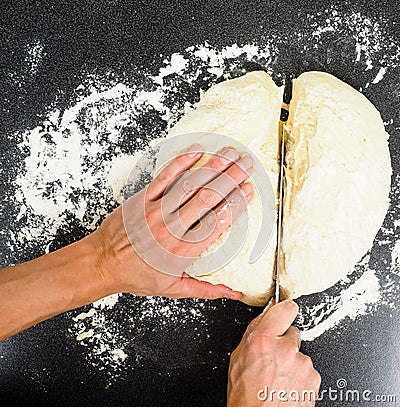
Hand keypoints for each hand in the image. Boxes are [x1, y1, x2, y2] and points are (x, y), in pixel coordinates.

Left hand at [94, 144, 254, 299]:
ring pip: (189, 185)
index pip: (217, 222)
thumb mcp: (173, 289)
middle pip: (208, 198)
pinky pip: (164, 177)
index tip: (249, 190)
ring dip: (212, 167)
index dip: (236, 203)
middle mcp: (172, 228)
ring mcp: (157, 211)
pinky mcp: (142, 199)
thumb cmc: (137, 275)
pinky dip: (180, 163)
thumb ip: (206, 289)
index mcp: (183, 250)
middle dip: (231, 178)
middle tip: (247, 165)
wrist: (103, 263)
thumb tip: (234, 294)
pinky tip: (195, 152)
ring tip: (229, 154)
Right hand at [227, 300, 320, 405]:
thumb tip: (264, 318)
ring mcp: (302, 364)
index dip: (285, 309)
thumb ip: (253, 333)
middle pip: (293, 332)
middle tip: (274, 359)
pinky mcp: (314, 378)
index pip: (284, 309)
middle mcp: (286, 349)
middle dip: (285, 342)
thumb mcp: (237, 358)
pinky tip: (287, 385)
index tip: (286, 309)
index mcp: (264, 340)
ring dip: (292, 361)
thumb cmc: (246, 396)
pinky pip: (308, 369)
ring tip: (279, 377)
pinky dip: (300, 375)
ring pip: (300, 353)